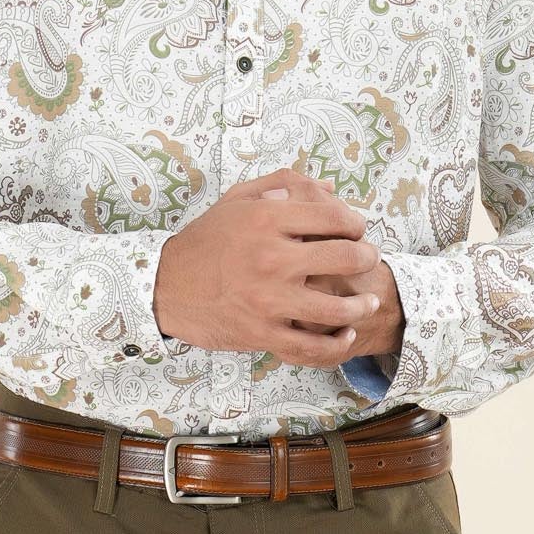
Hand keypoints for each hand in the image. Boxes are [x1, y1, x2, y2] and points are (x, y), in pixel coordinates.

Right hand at [150, 167, 401, 366]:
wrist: (164, 286)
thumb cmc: (204, 242)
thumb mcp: (237, 200)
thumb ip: (282, 187)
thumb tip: (330, 189)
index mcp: (267, 219)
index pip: (334, 218)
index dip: (356, 223)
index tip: (357, 230)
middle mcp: (271, 258)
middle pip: (344, 258)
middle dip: (365, 258)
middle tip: (368, 260)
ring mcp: (268, 300)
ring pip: (336, 308)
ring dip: (361, 306)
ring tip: (368, 302)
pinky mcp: (262, 333)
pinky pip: (311, 346)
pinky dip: (336, 344)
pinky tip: (346, 335)